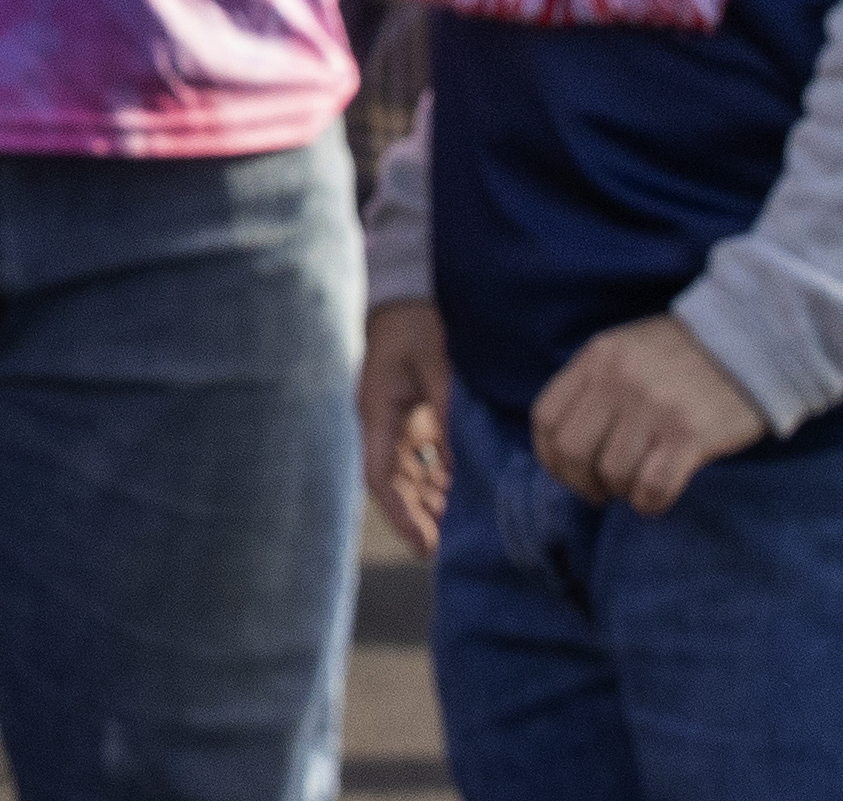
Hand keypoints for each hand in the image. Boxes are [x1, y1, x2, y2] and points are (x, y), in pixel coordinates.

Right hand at [357, 299, 454, 556]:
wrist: (403, 294)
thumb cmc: (415, 322)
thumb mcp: (434, 360)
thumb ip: (448, 409)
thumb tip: (462, 463)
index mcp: (377, 412)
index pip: (379, 476)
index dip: (398, 515)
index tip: (422, 545)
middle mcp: (382, 425)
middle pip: (395, 485)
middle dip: (420, 518)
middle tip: (451, 549)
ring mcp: (396, 423)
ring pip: (410, 478)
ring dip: (432, 503)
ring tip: (463, 529)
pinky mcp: (412, 419)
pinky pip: (424, 461)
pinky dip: (442, 481)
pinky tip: (465, 497)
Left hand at [530, 315, 766, 513]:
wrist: (757, 340)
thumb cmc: (689, 354)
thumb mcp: (628, 350)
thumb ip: (596, 385)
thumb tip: (567, 446)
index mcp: (598, 357)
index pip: (545, 418)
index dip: (550, 457)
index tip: (569, 473)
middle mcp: (618, 379)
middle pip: (572, 451)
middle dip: (581, 482)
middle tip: (603, 490)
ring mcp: (653, 406)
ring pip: (612, 474)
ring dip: (623, 492)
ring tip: (639, 484)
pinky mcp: (688, 433)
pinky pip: (651, 488)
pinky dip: (650, 504)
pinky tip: (659, 497)